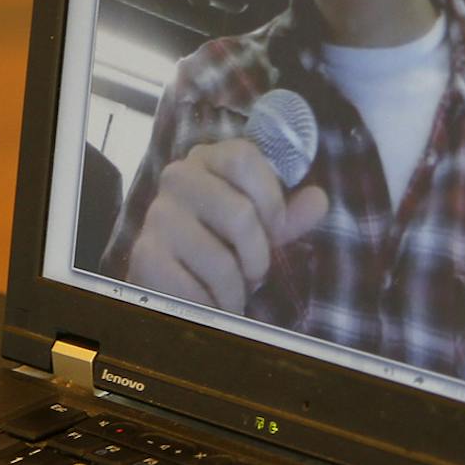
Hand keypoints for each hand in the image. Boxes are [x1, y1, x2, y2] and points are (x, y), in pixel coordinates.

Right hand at [125, 139, 328, 313]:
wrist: (168, 282)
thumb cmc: (218, 247)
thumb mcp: (258, 230)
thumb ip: (287, 216)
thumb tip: (319, 199)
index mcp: (206, 160)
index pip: (244, 157)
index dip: (270, 198)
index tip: (274, 229)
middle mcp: (177, 179)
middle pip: (239, 212)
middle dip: (257, 256)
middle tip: (252, 272)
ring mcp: (157, 216)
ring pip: (221, 260)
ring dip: (235, 291)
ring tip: (230, 294)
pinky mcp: (145, 256)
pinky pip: (196, 290)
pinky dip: (211, 306)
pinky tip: (207, 303)